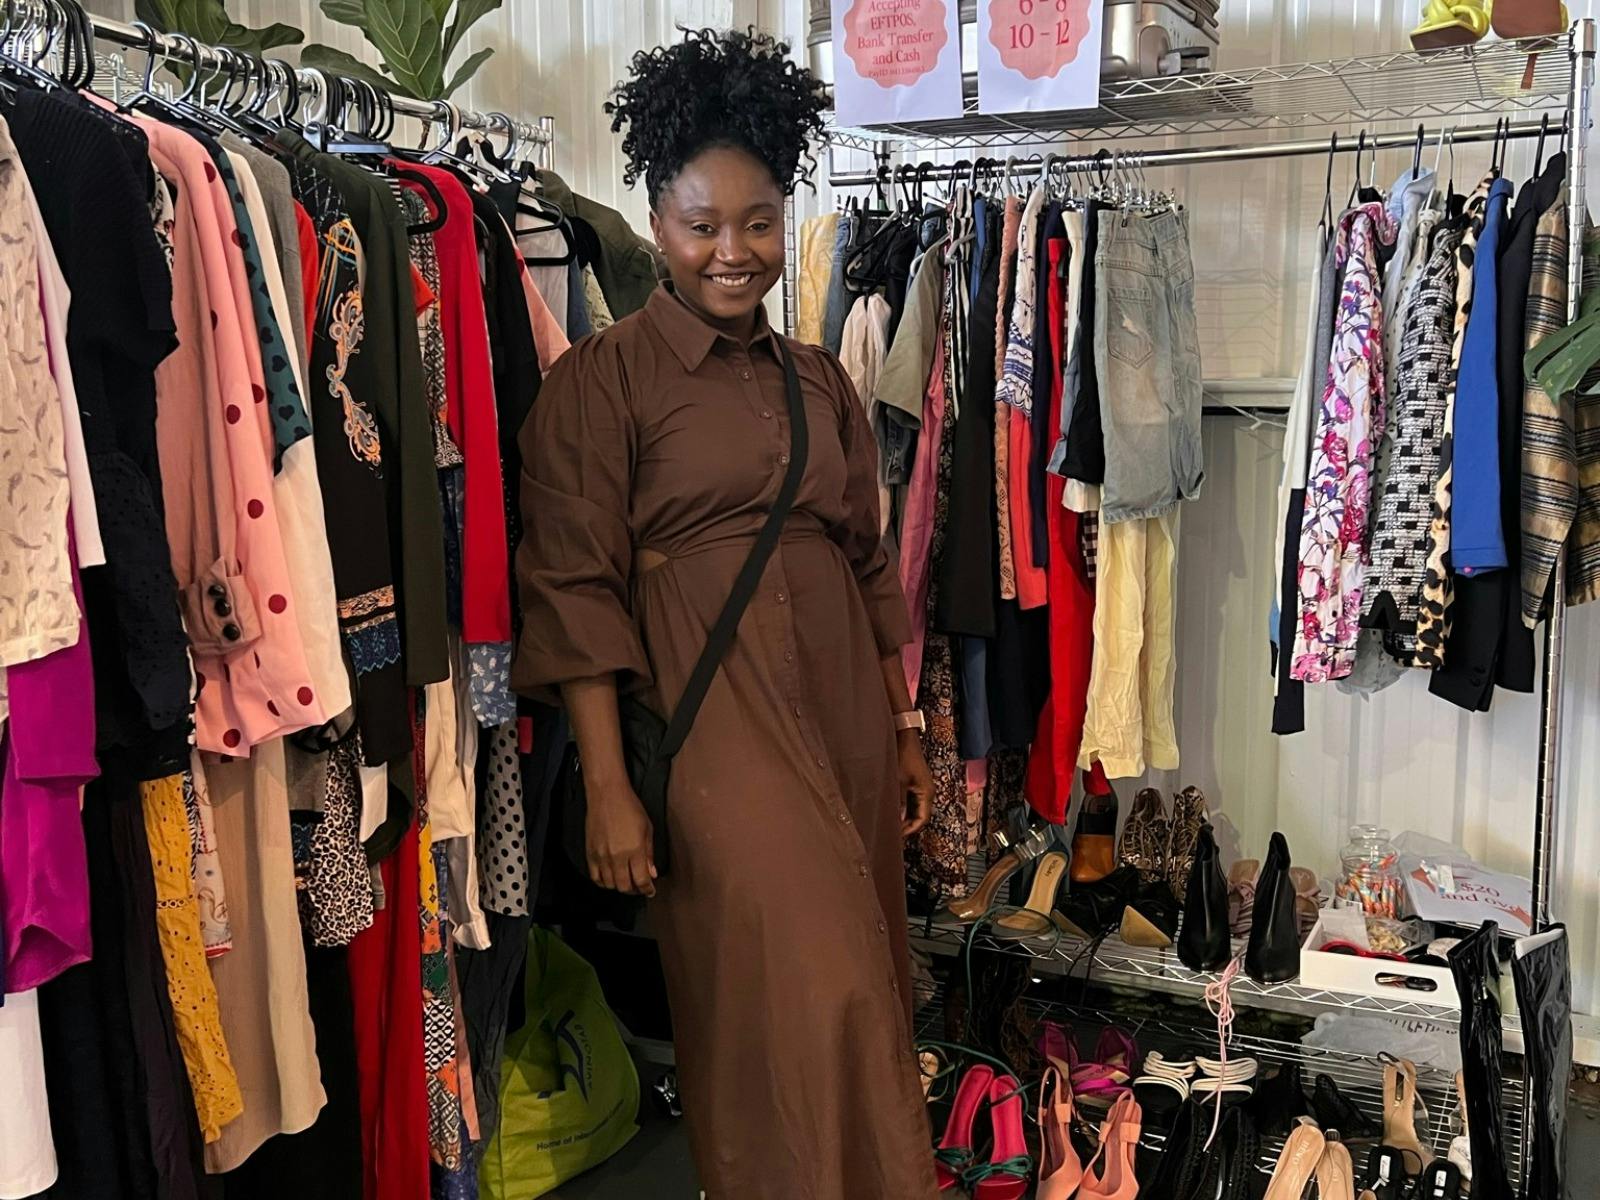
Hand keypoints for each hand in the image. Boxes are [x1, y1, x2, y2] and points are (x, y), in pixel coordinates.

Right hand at [585, 782, 657, 896]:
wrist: (607, 794)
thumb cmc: (630, 807)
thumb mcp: (647, 829)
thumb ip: (649, 854)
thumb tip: (651, 873)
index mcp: (635, 850)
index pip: (641, 880)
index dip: (647, 889)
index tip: (650, 891)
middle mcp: (617, 856)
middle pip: (625, 886)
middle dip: (635, 890)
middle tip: (639, 888)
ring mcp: (602, 856)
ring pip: (610, 884)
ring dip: (620, 887)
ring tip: (626, 882)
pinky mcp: (590, 853)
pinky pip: (595, 877)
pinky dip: (604, 882)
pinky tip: (611, 878)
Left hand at [897, 728, 932, 838]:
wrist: (904, 737)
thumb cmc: (903, 757)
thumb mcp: (898, 781)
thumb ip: (899, 801)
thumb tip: (896, 820)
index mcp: (926, 793)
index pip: (922, 820)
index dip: (909, 830)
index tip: (896, 837)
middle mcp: (926, 793)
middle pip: (919, 816)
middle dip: (906, 826)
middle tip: (891, 835)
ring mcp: (921, 788)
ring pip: (914, 810)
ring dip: (904, 818)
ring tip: (890, 825)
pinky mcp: (914, 784)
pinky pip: (911, 802)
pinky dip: (903, 809)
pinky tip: (892, 812)